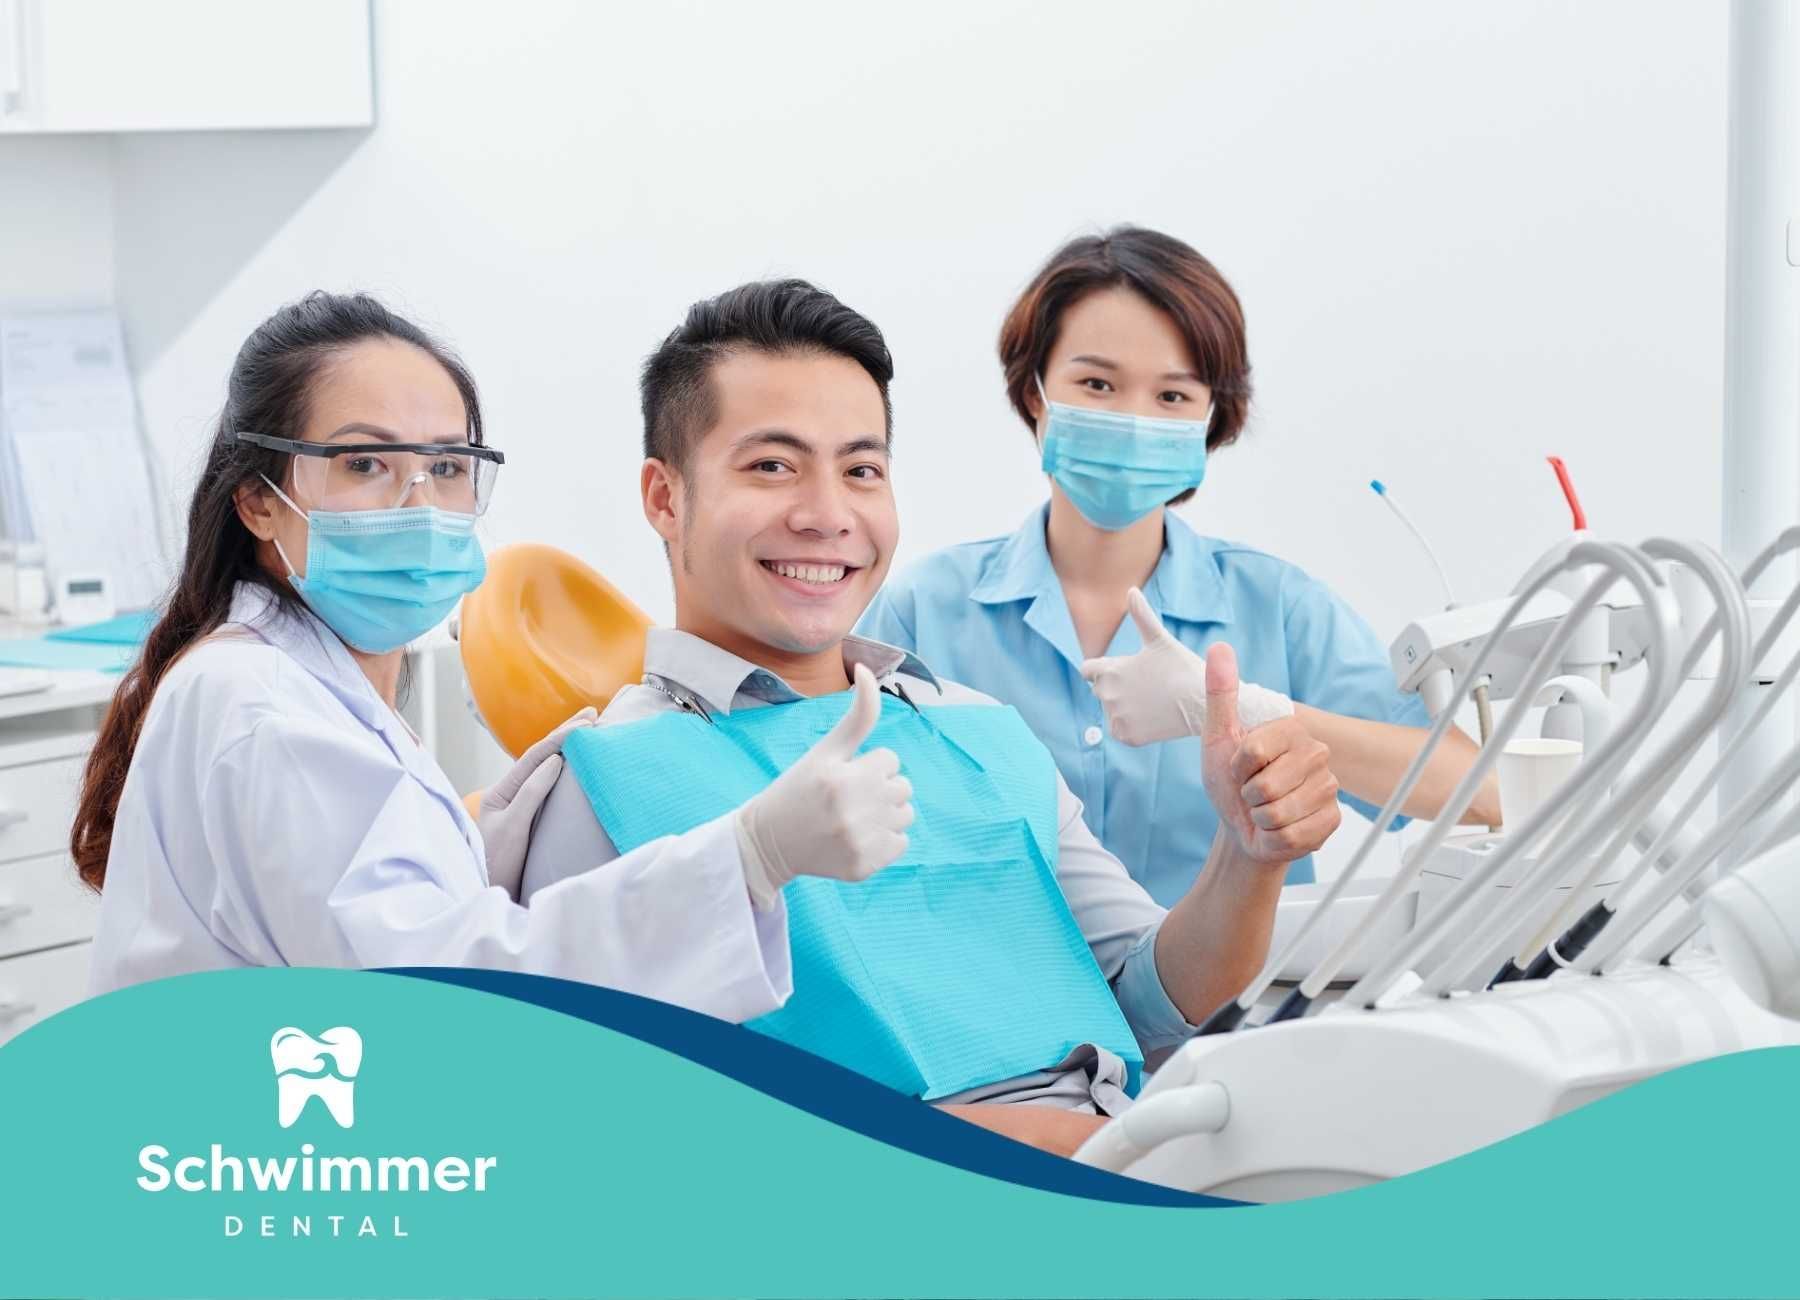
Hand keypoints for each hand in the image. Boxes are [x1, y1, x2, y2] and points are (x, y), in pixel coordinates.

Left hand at [478, 706, 599, 899]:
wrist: (489, 894)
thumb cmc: (496, 863)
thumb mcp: (513, 826)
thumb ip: (531, 792)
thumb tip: (555, 760)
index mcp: (503, 790)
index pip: (534, 756)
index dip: (560, 737)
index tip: (585, 723)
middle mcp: (512, 793)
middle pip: (541, 756)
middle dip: (565, 734)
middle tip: (593, 715)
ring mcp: (521, 805)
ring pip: (545, 769)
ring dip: (566, 747)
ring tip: (588, 730)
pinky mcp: (532, 819)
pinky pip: (550, 787)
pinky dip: (564, 769)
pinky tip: (576, 763)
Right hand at [734, 663, 913, 907]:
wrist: (769, 842)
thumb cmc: (800, 788)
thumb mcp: (825, 750)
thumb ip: (857, 715)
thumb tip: (867, 668)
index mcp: (845, 777)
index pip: (891, 760)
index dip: (867, 765)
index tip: (842, 776)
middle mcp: (854, 811)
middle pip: (903, 787)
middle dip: (879, 787)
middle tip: (846, 798)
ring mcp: (861, 842)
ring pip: (907, 815)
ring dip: (886, 814)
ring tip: (852, 817)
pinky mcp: (865, 867)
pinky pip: (902, 844)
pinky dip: (884, 841)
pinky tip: (855, 839)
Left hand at [1080, 588, 1291, 745]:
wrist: (1203, 703)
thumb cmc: (1182, 667)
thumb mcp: (1159, 639)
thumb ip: (1141, 616)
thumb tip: (1131, 589)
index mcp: (1109, 670)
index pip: (1088, 671)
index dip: (1102, 669)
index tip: (1122, 671)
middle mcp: (1106, 695)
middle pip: (1101, 690)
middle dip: (1117, 686)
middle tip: (1146, 685)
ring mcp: (1116, 717)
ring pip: (1112, 710)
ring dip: (1125, 705)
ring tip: (1152, 700)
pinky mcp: (1126, 735)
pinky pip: (1120, 729)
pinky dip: (1132, 725)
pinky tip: (1151, 716)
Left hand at [1199, 643, 1339, 865]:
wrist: (1244, 827)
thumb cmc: (1231, 783)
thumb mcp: (1218, 738)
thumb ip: (1220, 694)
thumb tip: (1219, 648)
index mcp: (1290, 729)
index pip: (1252, 752)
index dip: (1236, 767)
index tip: (1240, 768)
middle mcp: (1317, 753)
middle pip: (1265, 786)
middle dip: (1248, 796)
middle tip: (1252, 793)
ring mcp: (1329, 787)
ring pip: (1277, 813)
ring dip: (1261, 818)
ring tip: (1265, 809)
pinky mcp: (1332, 819)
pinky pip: (1292, 835)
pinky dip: (1275, 837)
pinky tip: (1279, 827)